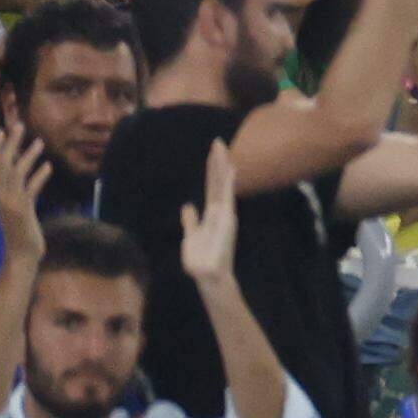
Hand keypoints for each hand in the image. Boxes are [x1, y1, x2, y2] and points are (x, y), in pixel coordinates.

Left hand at [174, 143, 239, 284]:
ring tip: (221, 148)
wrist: (207, 275)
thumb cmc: (199, 260)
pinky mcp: (226, 218)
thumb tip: (187, 207)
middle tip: (218, 141)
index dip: (212, 171)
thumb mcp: (190, 237)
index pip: (211, 188)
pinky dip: (227, 181)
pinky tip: (229, 168)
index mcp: (211, 214)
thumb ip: (190, 221)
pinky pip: (226, 195)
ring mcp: (224, 213)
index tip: (213, 154)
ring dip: (221, 166)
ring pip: (221, 184)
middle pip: (217, 182)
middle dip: (217, 162)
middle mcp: (220, 210)